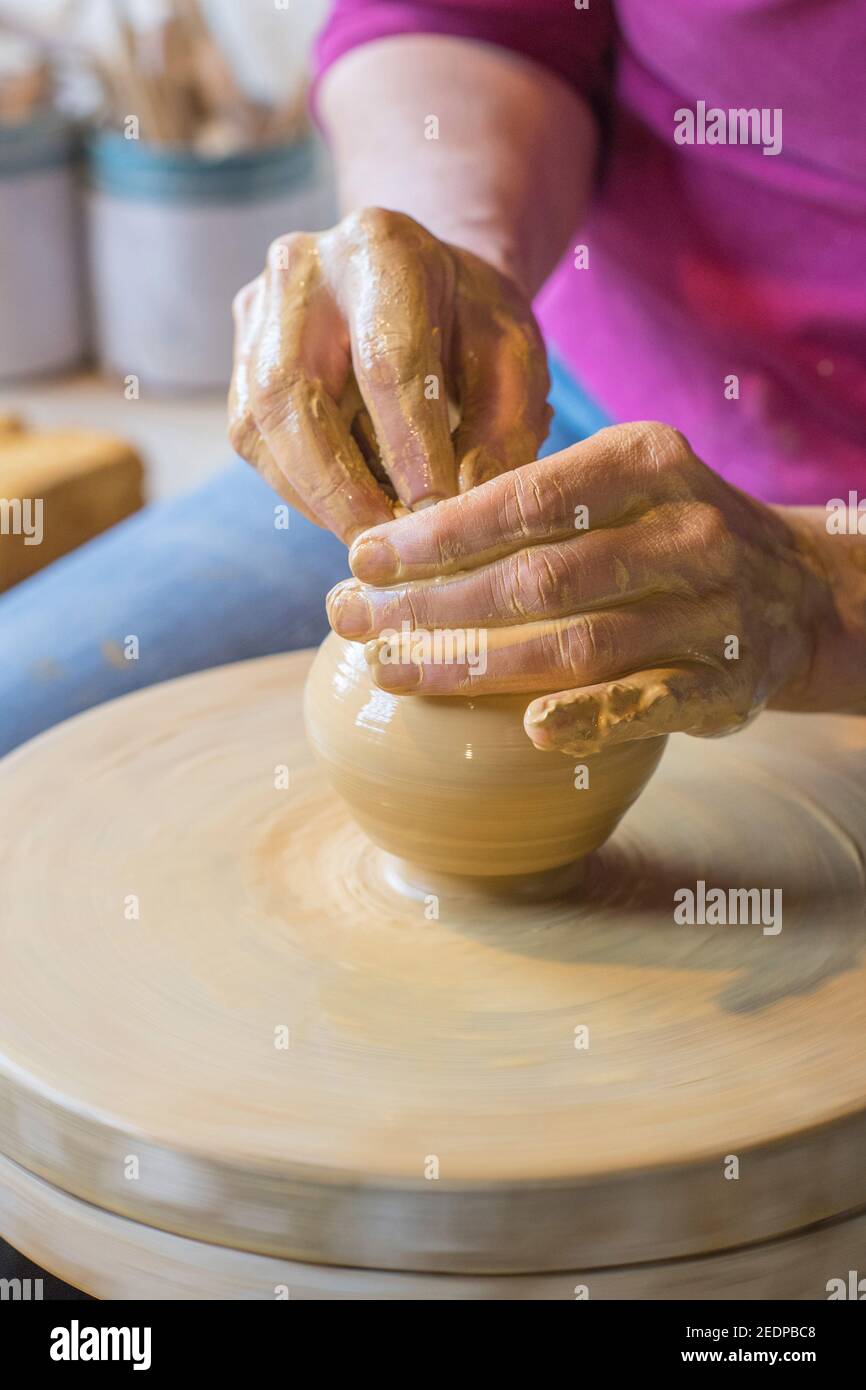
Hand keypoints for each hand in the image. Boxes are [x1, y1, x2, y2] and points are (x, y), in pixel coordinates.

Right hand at [228, 207, 550, 542]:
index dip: (409, 448)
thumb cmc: (473, 324)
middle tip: (384, 550)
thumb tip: (463, 513)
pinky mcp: (239, 361)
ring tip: (371, 541)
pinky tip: (346, 512)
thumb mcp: (512, 359)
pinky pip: (255, 443)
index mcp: (381, 247)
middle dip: (339, 488)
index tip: (438, 515)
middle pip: (293, 393)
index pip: (386, 361)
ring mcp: (256, 314)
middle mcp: (300, 270)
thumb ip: (501, 428)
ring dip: (314, 498)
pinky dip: (301, 490)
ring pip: (260, 426)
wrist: (420, 284)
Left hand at [327, 422, 832, 753]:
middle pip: (537, 578)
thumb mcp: (622, 487)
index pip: (524, 499)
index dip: (434, 534)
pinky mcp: (730, 686)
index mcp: (649, 462)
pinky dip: (592, 718)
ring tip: (393, 674)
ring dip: (474, 666)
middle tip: (349, 622)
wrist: (801, 590)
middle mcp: (686, 532)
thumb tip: (402, 546)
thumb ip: (537, 505)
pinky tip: (530, 730)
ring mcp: (713, 613)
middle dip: (430, 605)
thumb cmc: (670, 534)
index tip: (362, 559)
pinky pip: (650, 704)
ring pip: (577, 646)